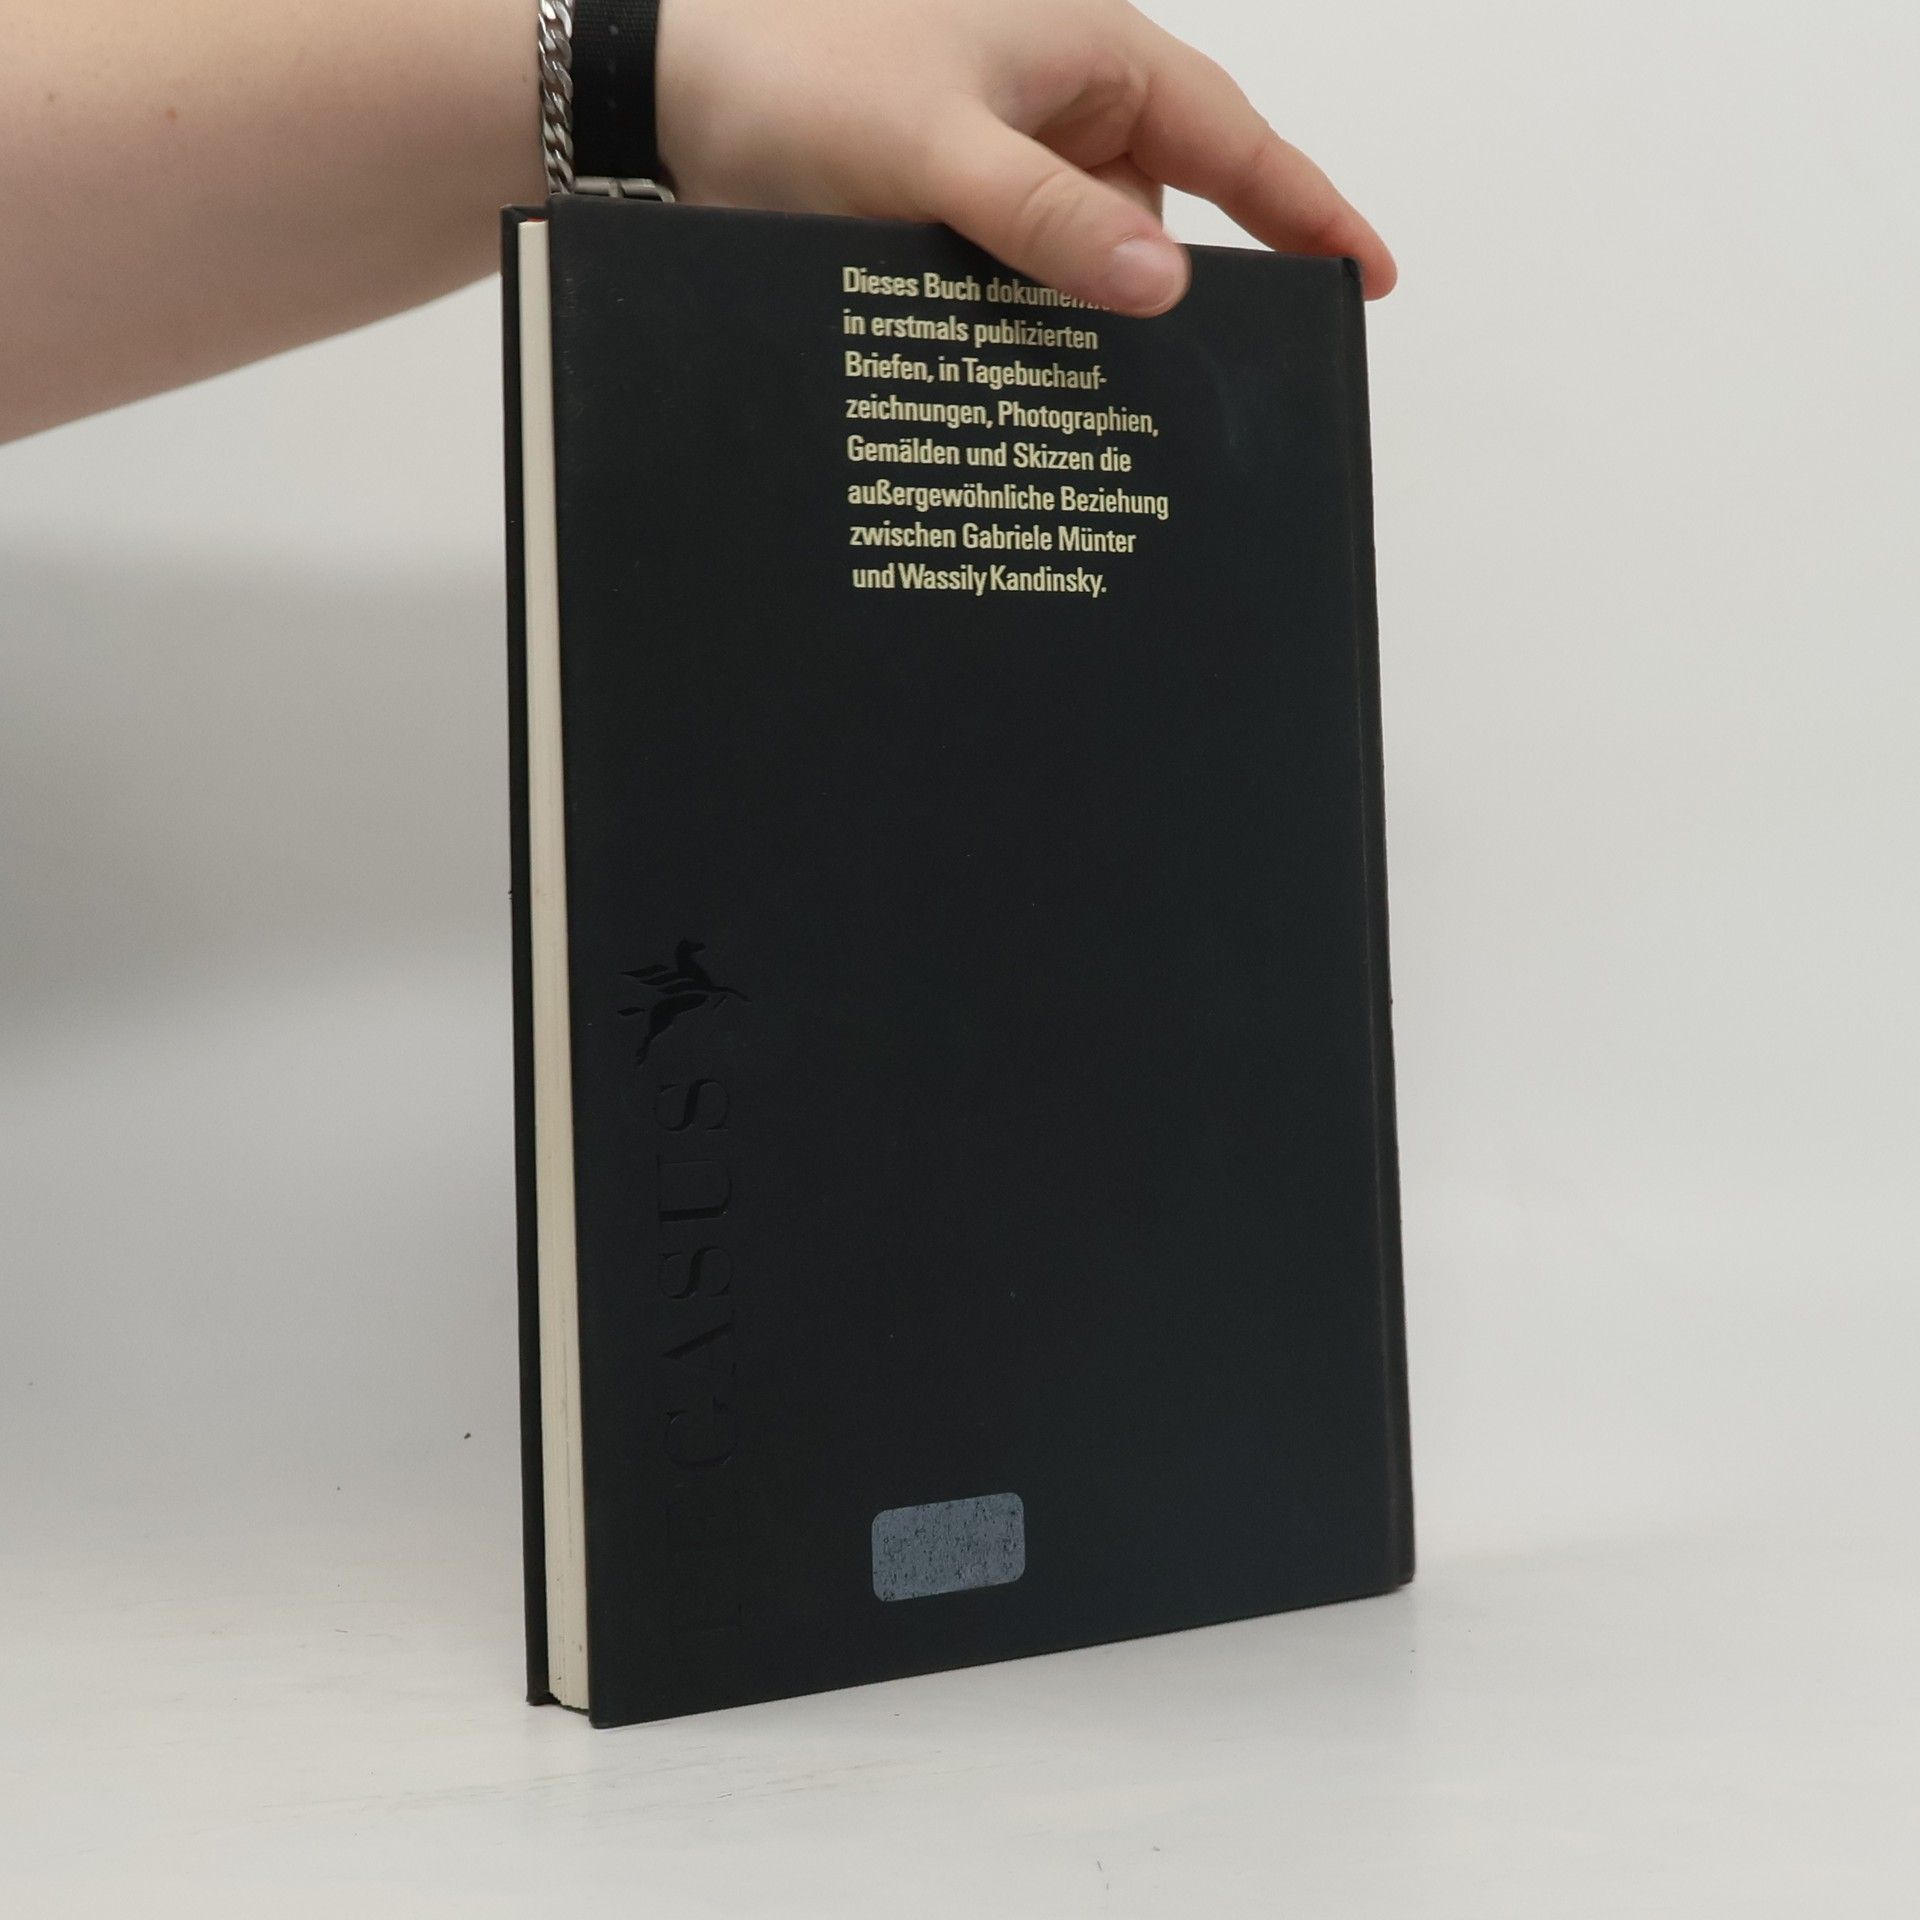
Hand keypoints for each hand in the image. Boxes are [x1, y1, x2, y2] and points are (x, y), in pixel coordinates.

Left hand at [656, 0, 1394, 315]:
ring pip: (1091, 253)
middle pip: (1169, 204)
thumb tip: (1165, 278)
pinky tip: (1039, 383)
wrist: (666, 92)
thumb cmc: (799, 78)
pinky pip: (1027, 273)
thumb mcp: (938, 150)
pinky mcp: (954, 207)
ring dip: (1098, 319)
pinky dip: (1037, 323)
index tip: (1369, 275)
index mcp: (1086, 51)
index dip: (1308, 207)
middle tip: (1235, 378)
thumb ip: (1050, 218)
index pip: (1231, 138)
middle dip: (1197, 286)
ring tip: (1122, 407)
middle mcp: (1059, 100)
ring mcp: (1007, 157)